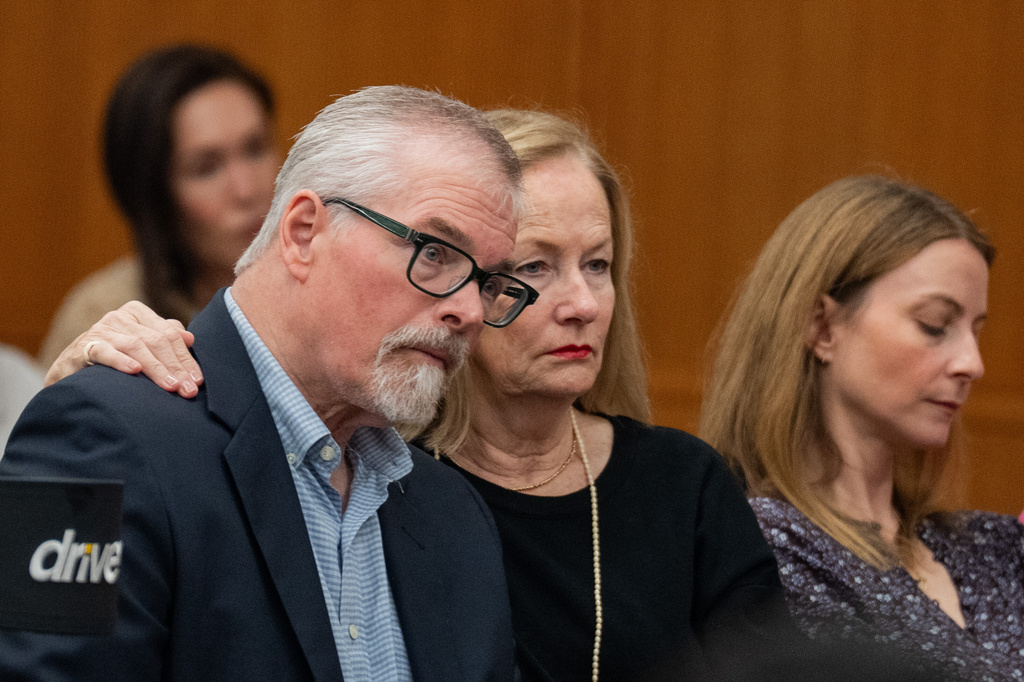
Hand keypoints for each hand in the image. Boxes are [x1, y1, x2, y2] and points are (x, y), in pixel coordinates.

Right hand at [45, 301, 202, 397]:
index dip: (185, 358)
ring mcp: (101, 330)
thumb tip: (190, 338)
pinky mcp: (84, 346)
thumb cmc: (115, 356)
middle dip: (175, 367)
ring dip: (156, 368)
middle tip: (188, 389)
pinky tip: (134, 371)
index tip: (197, 380)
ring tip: (171, 386)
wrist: (72, 369)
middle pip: (156, 341)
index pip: (169, 334)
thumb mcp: (143, 344)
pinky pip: (104, 352)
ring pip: (136, 347)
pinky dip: (120, 361)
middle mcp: (120, 317)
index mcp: (138, 312)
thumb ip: (165, 337)